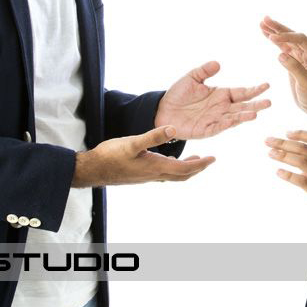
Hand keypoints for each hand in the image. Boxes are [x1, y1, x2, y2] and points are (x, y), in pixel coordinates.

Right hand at [72, 126, 214, 187]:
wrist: (93, 170)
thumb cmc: (111, 156)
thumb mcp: (133, 142)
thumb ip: (154, 136)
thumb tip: (174, 129)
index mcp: (156, 167)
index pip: (185, 168)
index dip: (200, 164)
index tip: (213, 158)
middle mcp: (154, 175)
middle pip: (182, 175)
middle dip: (197, 168)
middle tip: (209, 160)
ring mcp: (147, 176)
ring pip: (173, 175)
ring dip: (186, 169)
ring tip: (194, 159)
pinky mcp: (140, 175)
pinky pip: (162, 174)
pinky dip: (172, 168)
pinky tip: (168, 160)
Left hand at [154, 61, 270, 139]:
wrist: (162, 111)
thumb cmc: (178, 94)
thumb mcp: (191, 78)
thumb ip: (204, 71)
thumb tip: (218, 63)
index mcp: (221, 94)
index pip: (241, 92)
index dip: (254, 89)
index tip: (266, 85)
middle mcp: (222, 107)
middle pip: (242, 106)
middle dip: (255, 104)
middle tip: (269, 102)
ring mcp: (215, 119)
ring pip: (234, 117)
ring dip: (244, 115)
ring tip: (255, 113)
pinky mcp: (206, 130)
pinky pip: (219, 126)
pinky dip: (227, 123)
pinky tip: (235, 120)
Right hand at [260, 16, 306, 118]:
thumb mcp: (306, 84)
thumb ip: (295, 68)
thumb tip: (280, 54)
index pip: (301, 40)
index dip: (287, 37)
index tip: (272, 38)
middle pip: (293, 35)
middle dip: (279, 27)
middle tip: (265, 19)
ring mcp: (301, 54)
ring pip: (286, 39)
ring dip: (274, 31)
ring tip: (262, 22)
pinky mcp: (294, 58)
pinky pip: (283, 46)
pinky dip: (274, 40)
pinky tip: (265, 33)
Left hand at [266, 130, 306, 230]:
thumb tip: (303, 166)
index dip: (300, 134)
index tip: (287, 133)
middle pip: (304, 148)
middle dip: (284, 143)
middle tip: (268, 141)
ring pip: (302, 161)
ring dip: (284, 156)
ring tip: (270, 153)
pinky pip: (303, 181)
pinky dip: (289, 175)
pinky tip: (279, 172)